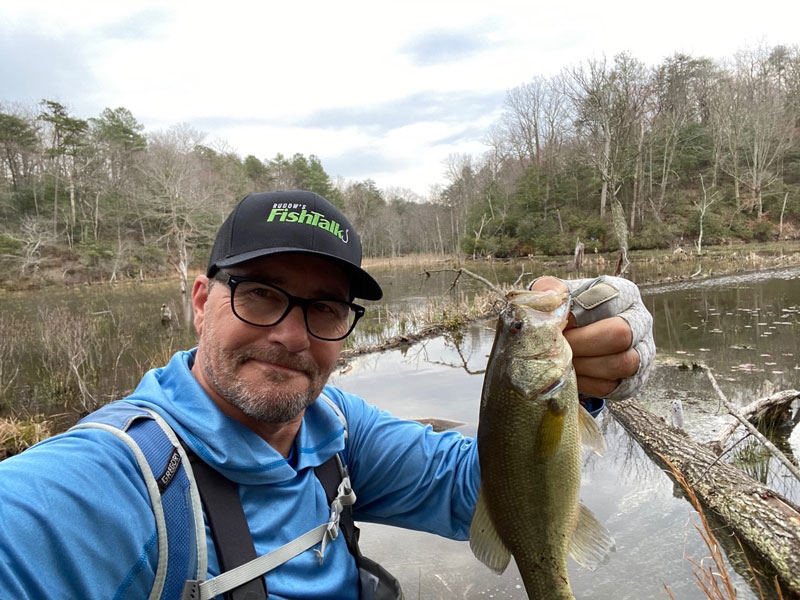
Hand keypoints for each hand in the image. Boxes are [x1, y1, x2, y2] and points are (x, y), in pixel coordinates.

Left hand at [530, 276, 653, 399]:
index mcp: (623, 294)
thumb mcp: (558, 294)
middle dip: (581, 343)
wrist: (576, 338)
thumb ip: (550, 290)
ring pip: (620, 364)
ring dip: (583, 365)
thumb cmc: (568, 312)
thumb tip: (549, 298)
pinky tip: (570, 374)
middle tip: (557, 346)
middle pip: (620, 334)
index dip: (577, 315)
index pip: (607, 300)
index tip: (557, 323)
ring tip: (562, 361)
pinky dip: (585, 383)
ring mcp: (641, 353)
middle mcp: (640, 321)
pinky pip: (610, 387)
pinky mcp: (632, 381)